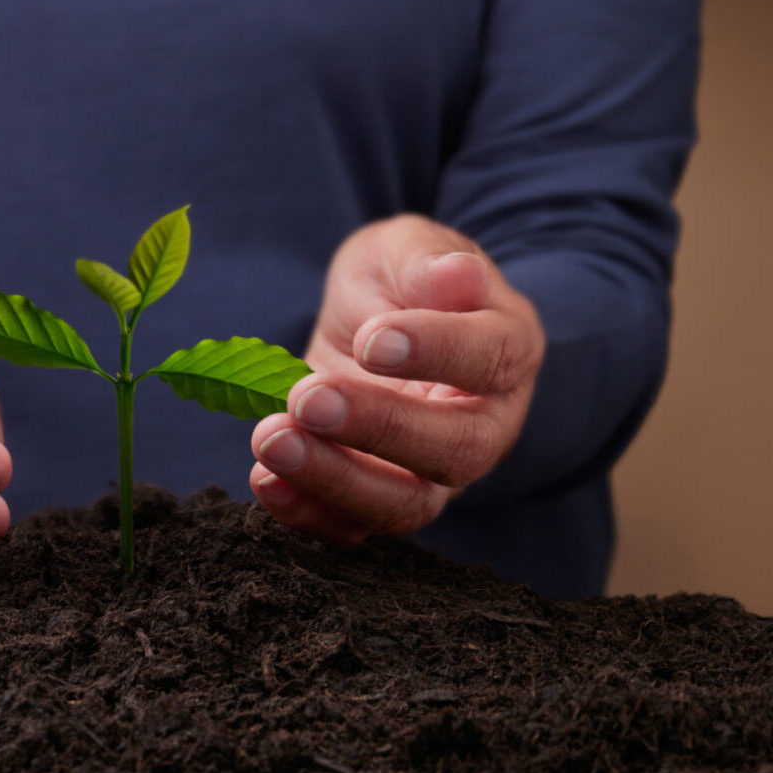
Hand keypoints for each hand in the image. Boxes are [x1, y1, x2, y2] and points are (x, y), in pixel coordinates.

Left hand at [248, 215, 544, 543]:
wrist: (376, 320)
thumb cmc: (404, 280)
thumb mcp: (410, 247)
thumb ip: (428, 260)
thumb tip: (457, 275)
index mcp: (508, 349)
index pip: (491, 359)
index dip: (436, 352)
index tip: (374, 340)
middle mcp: (484, 423)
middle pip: (454, 449)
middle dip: (377, 428)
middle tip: (308, 398)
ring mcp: (433, 472)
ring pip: (405, 503)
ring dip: (334, 479)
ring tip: (271, 440)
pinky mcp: (379, 496)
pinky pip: (353, 526)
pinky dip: (308, 513)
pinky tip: (264, 479)